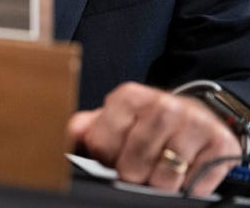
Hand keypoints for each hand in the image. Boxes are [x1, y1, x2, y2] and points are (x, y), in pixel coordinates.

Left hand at [67, 82, 240, 196]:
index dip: (104, 158)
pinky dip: (187, 187)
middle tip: (137, 166)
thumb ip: (87, 126)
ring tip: (158, 168)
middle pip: (132, 166)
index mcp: (129, 96)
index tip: (112, 156)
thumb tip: (64, 135)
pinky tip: (183, 171)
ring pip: (164, 180)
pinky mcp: (219, 143)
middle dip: (131, 173)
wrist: (197, 114)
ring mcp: (193, 124)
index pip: (101, 145)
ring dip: (158, 183)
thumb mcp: (116, 117)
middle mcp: (163, 106)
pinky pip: (194, 185)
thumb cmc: (147, 121)